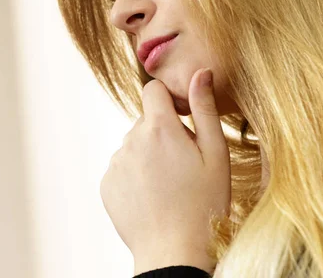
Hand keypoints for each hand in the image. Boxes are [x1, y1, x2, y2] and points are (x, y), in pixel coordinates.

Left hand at [99, 68, 230, 274]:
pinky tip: (152, 196)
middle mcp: (130, 140)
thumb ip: (205, 109)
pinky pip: (122, 168)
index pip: (153, 91)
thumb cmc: (203, 204)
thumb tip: (200, 72)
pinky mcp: (107, 184)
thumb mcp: (215, 154)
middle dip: (163, 134)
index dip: (169, 102)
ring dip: (148, 156)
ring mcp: (115, 163)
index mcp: (158, 128)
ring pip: (134, 146)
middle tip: (183, 166)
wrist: (174, 250)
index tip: (181, 121)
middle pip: (146, 122)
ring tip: (168, 185)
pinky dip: (135, 176)